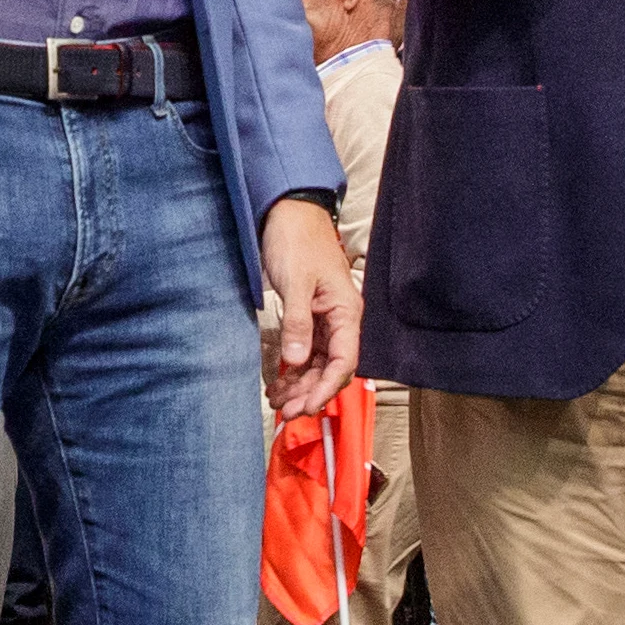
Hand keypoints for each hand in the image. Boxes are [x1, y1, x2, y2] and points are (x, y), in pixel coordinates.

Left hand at [256, 196, 359, 419]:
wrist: (288, 212)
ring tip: (278, 402)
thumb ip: (298, 323)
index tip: (307, 406)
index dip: (327, 388)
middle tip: (287, 412)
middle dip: (311, 392)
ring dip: (301, 384)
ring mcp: (325, 319)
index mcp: (346, 311)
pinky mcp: (309, 316)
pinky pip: (306, 351)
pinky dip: (294, 369)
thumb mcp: (296, 282)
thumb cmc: (297, 240)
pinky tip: (278, 383)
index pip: (345, 362)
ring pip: (318, 363)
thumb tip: (297, 361)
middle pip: (332, 368)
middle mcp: (340, 319)